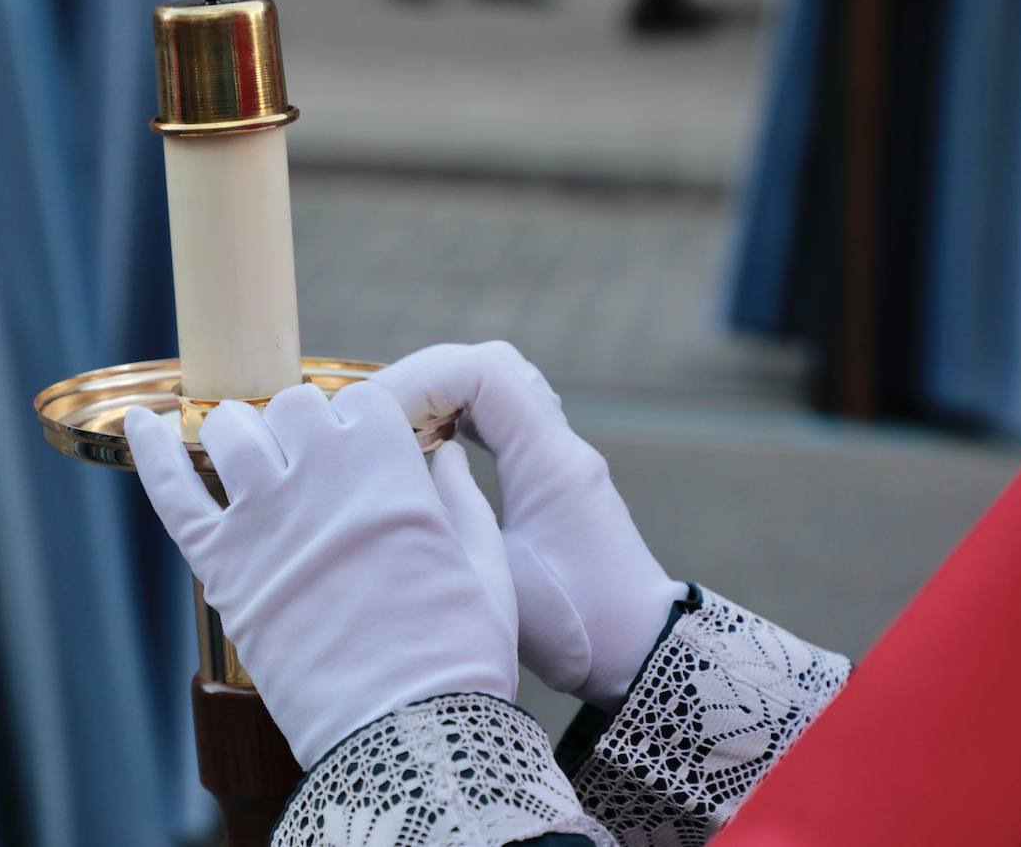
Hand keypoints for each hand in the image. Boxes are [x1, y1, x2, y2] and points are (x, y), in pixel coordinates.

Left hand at [125, 381, 517, 766]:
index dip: (362, 424)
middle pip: (292, 406)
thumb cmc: (456, 660)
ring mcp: (263, 520)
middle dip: (303, 426)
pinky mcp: (221, 567)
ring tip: (251, 457)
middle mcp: (321, 480)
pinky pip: (170, 491)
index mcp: (390, 472)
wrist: (405, 739)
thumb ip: (465, 502)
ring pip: (230, 430)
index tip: (364, 450)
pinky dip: (151, 450)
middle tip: (312, 464)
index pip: (359, 400)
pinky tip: (141, 421)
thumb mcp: (487, 572)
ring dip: (241, 434)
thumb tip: (449, 455)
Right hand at [373, 342, 684, 709]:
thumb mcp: (495, 578)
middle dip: (427, 379)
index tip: (379, 415)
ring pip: (502, 385)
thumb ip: (447, 514)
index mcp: (549, 460)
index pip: (482, 373)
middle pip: (491, 365)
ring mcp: (563, 456)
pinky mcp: (557, 476)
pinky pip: (507, 418)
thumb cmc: (577, 628)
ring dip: (446, 394)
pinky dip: (464, 416)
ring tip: (399, 427)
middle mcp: (562, 445)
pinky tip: (430, 444)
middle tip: (377, 416)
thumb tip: (399, 466)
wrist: (643, 654)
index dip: (422, 380)